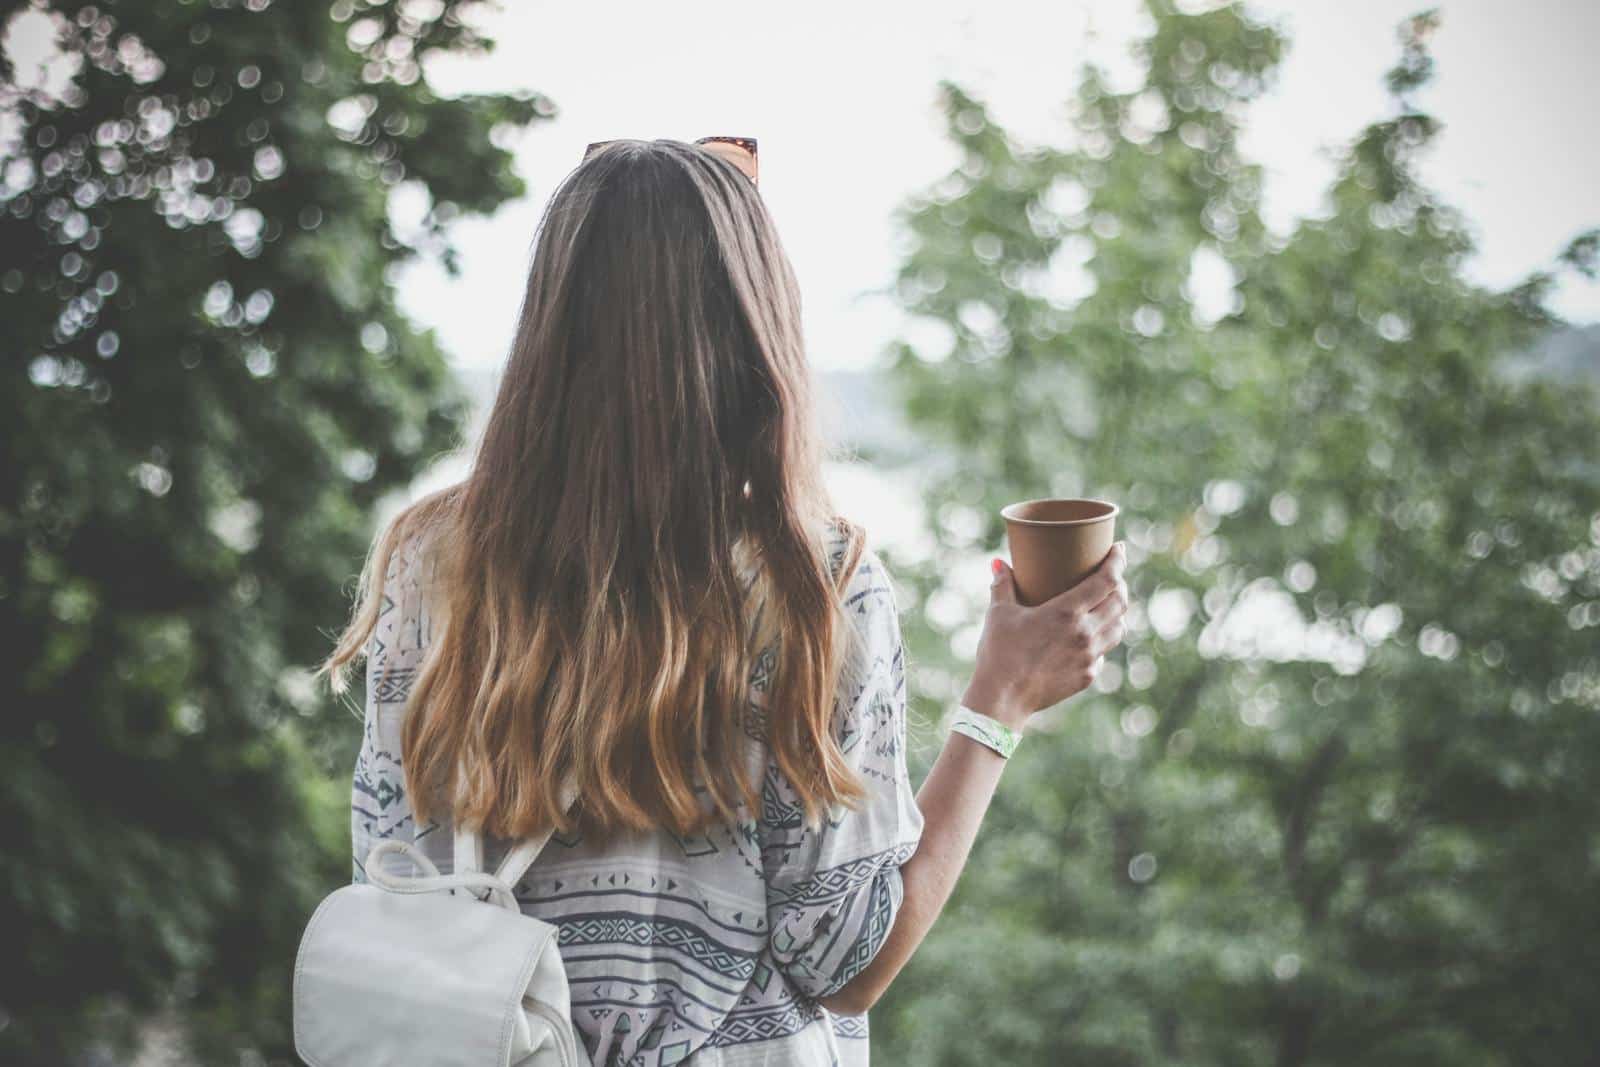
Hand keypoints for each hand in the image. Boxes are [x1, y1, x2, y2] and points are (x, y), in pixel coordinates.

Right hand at [962, 542, 1129, 728]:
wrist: (1002, 698)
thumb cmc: (998, 653)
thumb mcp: (999, 614)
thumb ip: (1002, 585)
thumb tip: (998, 563)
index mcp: (1067, 612)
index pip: (1107, 580)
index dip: (1117, 561)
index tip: (1119, 549)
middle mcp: (1085, 633)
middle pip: (1119, 602)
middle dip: (1120, 584)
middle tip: (1112, 574)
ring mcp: (1089, 657)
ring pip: (1119, 627)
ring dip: (1117, 611)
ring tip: (1108, 602)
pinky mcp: (1087, 676)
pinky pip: (1104, 652)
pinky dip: (1102, 639)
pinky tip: (1091, 636)